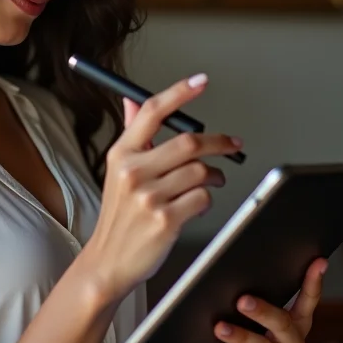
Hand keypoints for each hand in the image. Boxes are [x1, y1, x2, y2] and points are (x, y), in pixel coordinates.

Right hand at [81, 74, 241, 302]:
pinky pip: (203, 198)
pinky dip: (207, 199)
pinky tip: (198, 204)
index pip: (152, 112)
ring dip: (214, 176)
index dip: (179, 92)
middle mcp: (133, 172)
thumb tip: (131, 102)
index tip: (200, 81)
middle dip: (219, 142)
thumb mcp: (117, 171)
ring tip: (211, 181)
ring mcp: (148, 196)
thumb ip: (131, 135)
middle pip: (188, 141)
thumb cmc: (119, 216)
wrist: (109, 260)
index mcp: (121, 154)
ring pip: (200, 171)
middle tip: (233, 145)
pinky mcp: (165, 220)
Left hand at [192, 258, 327, 342]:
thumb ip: (249, 295)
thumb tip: (234, 266)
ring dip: (240, 337)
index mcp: (293, 324)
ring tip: (219, 327)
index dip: (312, 283)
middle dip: (263, 311)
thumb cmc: (236, 332)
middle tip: (243, 300)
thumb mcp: (245, 314)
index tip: (318, 262)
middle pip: (283, 325)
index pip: (306, 302)